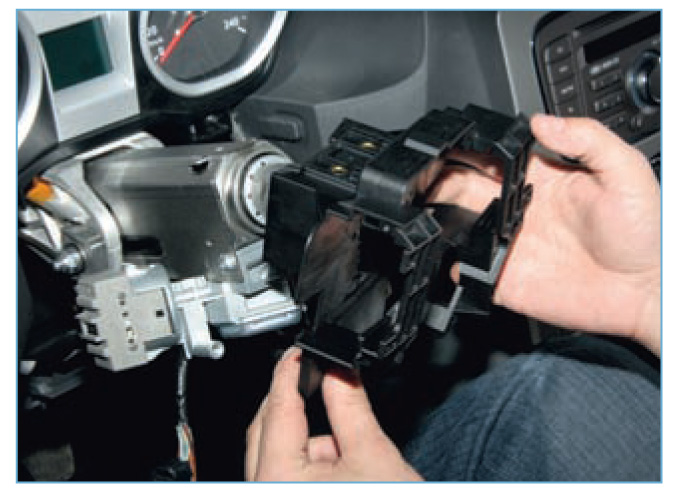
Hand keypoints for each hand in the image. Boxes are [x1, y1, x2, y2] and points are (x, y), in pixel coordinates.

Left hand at [246, 348, 422, 480]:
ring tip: (346, 446)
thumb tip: (338, 370)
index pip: (278, 408)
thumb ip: (349, 404)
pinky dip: (306, 460)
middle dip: (291, 401)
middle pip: (265, 428)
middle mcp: (264, 489)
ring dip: (305, 437)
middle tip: (314, 376)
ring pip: (275, 452)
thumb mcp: (372, 452)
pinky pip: (283, 472)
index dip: (289, 371)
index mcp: (279, 477)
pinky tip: (338, 466)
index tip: (299, 351)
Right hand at [430, 115, 659, 355]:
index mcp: (542, 179)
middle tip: (425, 176)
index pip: (493, 157)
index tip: (450, 143)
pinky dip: (455, 265)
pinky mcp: (507, 279)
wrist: (648, 291)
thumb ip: (587, 140)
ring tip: (425, 209)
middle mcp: (520, 210)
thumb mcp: (625, 172)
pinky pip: (470, 271)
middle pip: (464, 189)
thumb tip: (543, 121)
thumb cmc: (646, 233)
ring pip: (459, 226)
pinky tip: (452, 256)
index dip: (468, 148)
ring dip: (439, 217)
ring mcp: (510, 245)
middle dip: (440, 179)